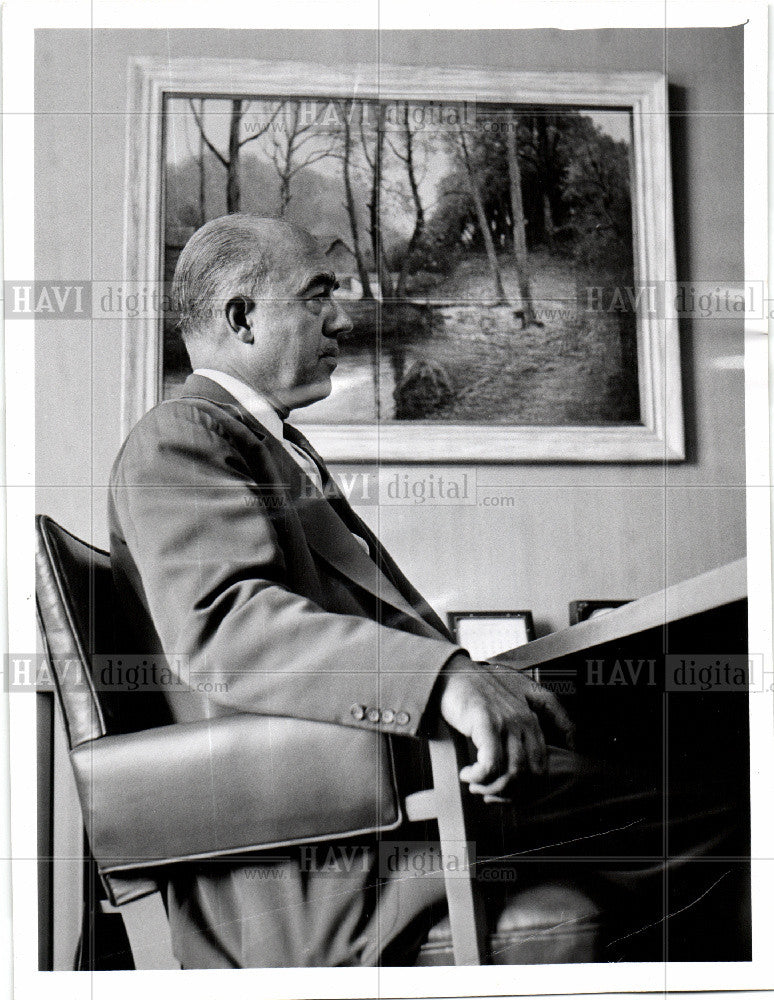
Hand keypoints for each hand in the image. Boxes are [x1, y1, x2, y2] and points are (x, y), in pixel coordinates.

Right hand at [435, 653, 574, 801]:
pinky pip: (490, 764)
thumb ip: (550, 710)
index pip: (541, 766)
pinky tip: (468, 774)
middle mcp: (523, 721)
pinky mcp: (485, 722)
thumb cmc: (482, 685)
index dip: (525, 788)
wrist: (452, 672)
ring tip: (476, 785)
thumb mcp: (522, 692)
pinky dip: (479, 777)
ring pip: (512, 772)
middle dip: (510, 793)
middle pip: (530, 774)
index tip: (508, 794)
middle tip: (490, 794)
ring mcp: (505, 722)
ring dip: (492, 787)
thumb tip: (573, 741)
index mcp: (532, 719)